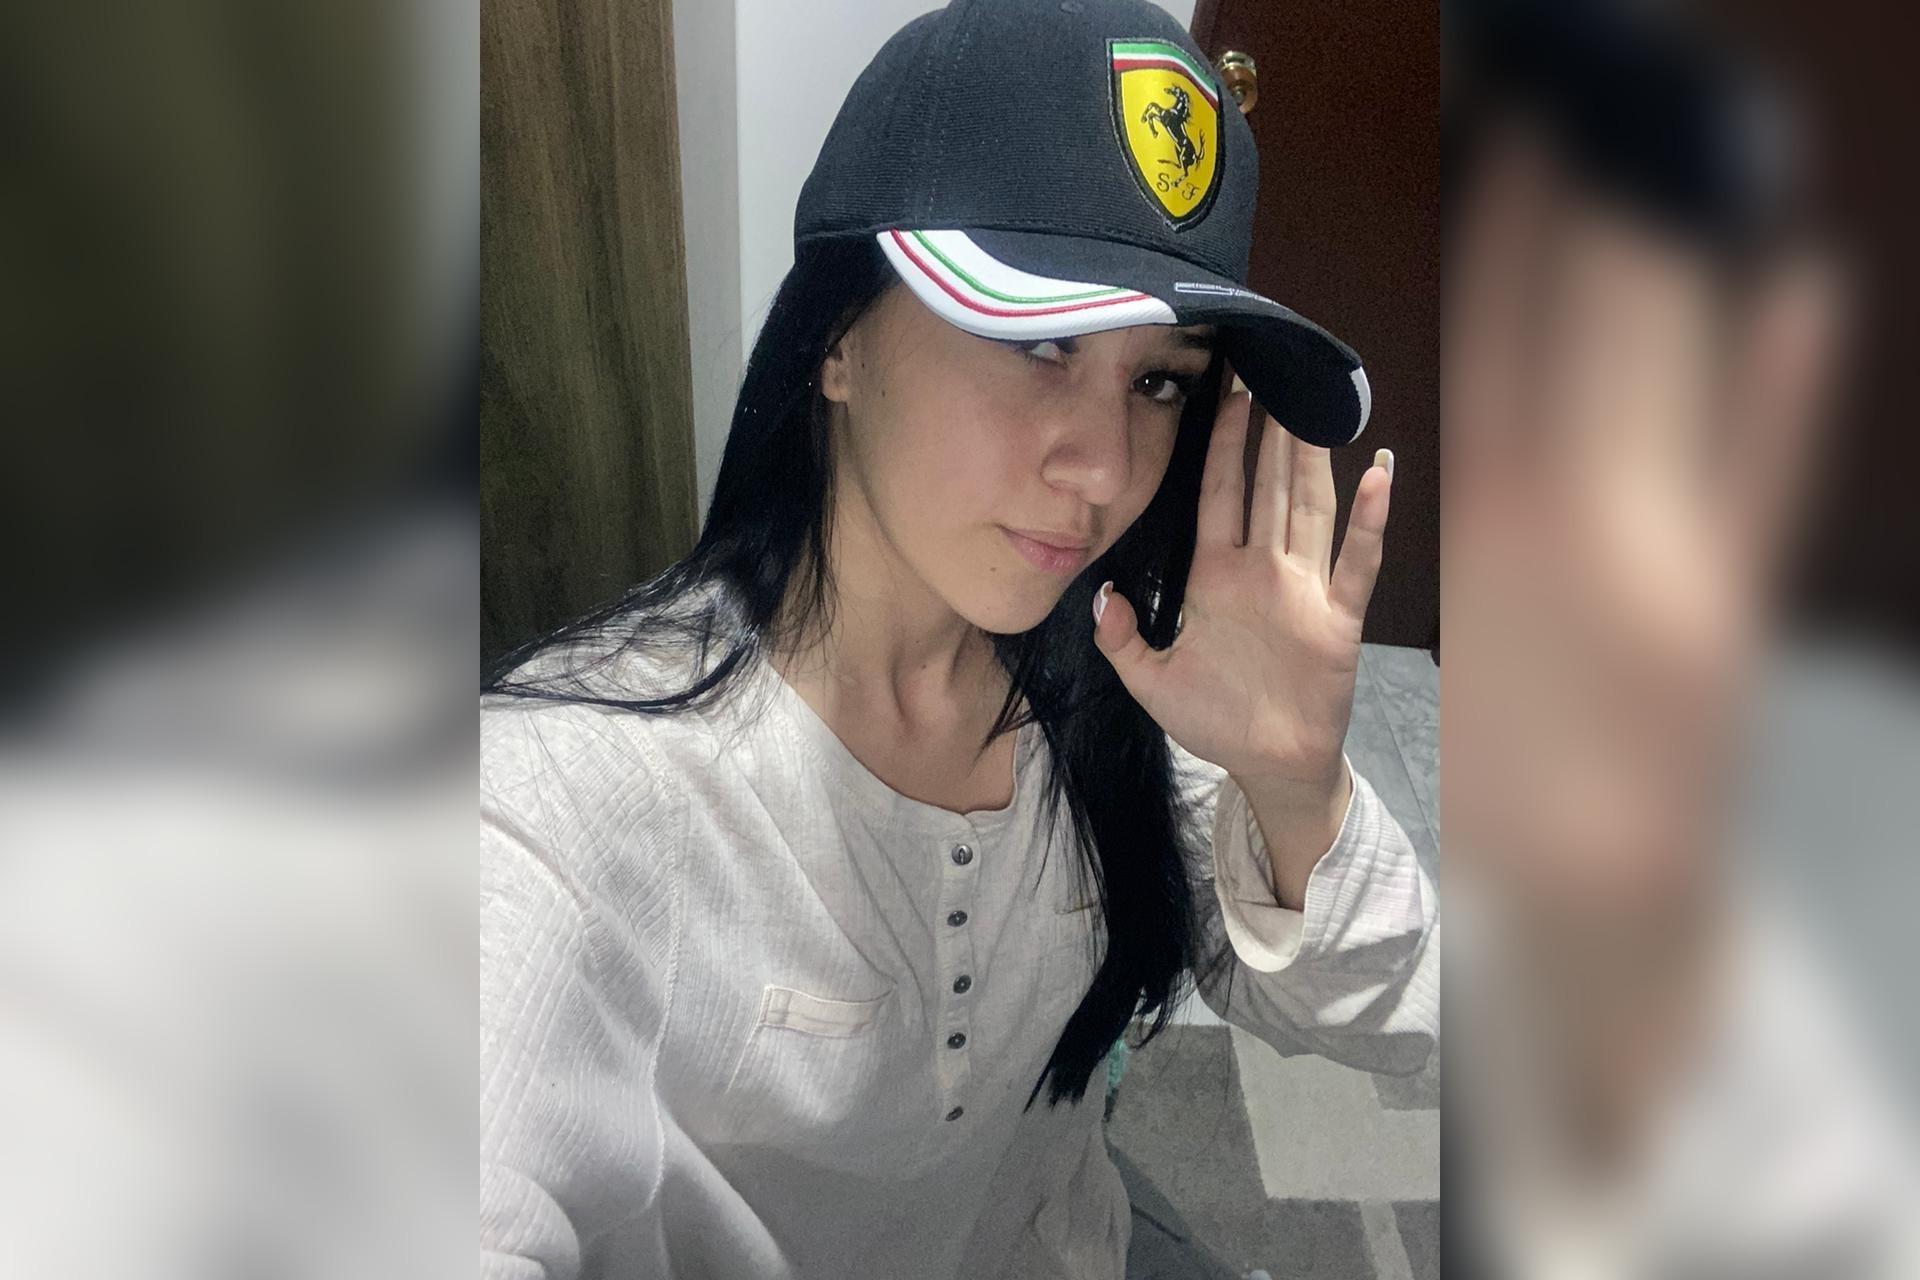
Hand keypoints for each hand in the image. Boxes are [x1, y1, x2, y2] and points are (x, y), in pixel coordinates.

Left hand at [1092, 380, 1392, 800]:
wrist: (1269, 765)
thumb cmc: (1215, 721)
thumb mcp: (1151, 681)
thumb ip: (1120, 641)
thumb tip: (1098, 598)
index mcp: (1215, 578)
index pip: (1217, 494)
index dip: (1220, 446)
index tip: (1225, 396)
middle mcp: (1262, 571)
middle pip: (1267, 487)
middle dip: (1270, 434)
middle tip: (1274, 377)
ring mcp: (1304, 590)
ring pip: (1309, 509)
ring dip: (1313, 460)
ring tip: (1316, 409)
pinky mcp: (1338, 618)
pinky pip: (1356, 563)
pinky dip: (1370, 522)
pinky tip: (1378, 476)